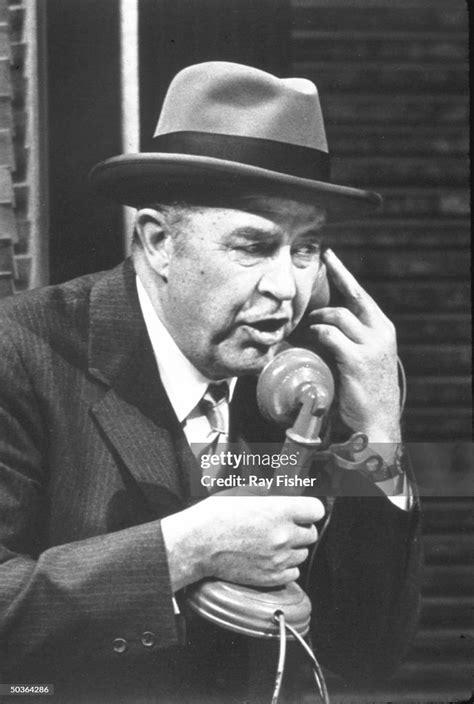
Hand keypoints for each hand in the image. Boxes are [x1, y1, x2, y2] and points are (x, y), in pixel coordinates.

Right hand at [161, 495, 323, 590]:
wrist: (198, 544)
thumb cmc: (215, 516)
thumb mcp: (244, 493)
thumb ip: (270, 494)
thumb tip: (283, 493)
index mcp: (279, 510)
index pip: (316, 510)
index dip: (309, 510)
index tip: (303, 511)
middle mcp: (283, 535)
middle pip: (312, 534)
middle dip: (301, 529)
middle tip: (285, 527)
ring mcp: (278, 558)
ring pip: (302, 554)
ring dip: (293, 548)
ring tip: (274, 543)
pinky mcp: (271, 577)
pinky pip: (294, 572)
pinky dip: (286, 566)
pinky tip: (272, 558)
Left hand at [306, 248, 400, 443]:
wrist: (375, 422)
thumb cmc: (364, 391)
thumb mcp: (365, 358)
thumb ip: (351, 338)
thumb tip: (322, 321)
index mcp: (384, 329)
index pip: (361, 295)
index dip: (344, 274)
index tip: (330, 256)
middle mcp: (381, 332)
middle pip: (354, 295)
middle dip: (335, 275)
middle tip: (318, 263)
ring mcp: (371, 345)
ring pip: (336, 316)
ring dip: (316, 319)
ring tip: (304, 328)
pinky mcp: (357, 359)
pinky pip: (329, 335)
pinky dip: (315, 334)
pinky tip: (307, 339)